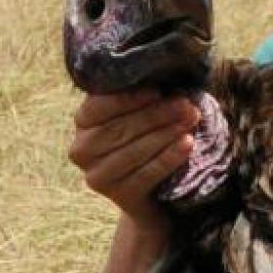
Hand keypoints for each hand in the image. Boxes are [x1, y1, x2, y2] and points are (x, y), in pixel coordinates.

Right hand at [67, 90, 197, 229]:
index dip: (128, 99)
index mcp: (83, 121)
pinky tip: (187, 145)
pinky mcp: (118, 195)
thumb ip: (144, 97)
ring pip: (132, 151)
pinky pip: (146, 174)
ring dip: (165, 134)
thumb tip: (165, 77)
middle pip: (119, 129)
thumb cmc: (148, 138)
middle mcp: (82, 149)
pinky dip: (168, 158)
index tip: (157, 91)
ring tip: (190, 121)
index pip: (99, 107)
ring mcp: (97, 175)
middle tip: (186, 106)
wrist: (152, 191)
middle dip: (156, 115)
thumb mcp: (141, 115)